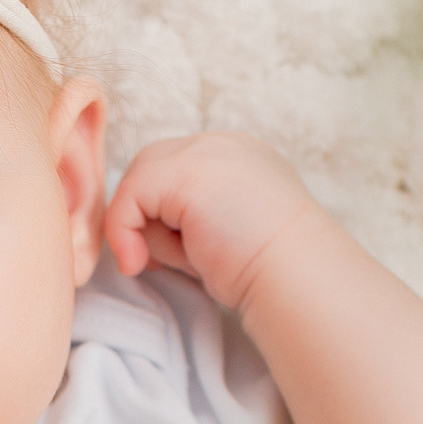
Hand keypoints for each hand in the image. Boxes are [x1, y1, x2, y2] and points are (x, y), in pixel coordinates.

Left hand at [100, 133, 339, 313]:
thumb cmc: (269, 273)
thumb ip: (193, 218)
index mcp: (241, 158)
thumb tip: (143, 232)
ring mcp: (205, 152)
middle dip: (146, 217)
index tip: (167, 256)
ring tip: (190, 257)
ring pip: (139, 185)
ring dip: (151, 233)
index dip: (159, 213)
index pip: (175, 170)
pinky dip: (124, 233)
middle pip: (149, 168)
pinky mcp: (185, 173)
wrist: (298, 277)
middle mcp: (223, 146)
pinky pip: (128, 198)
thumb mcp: (230, 232)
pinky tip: (141, 263)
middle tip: (160, 260)